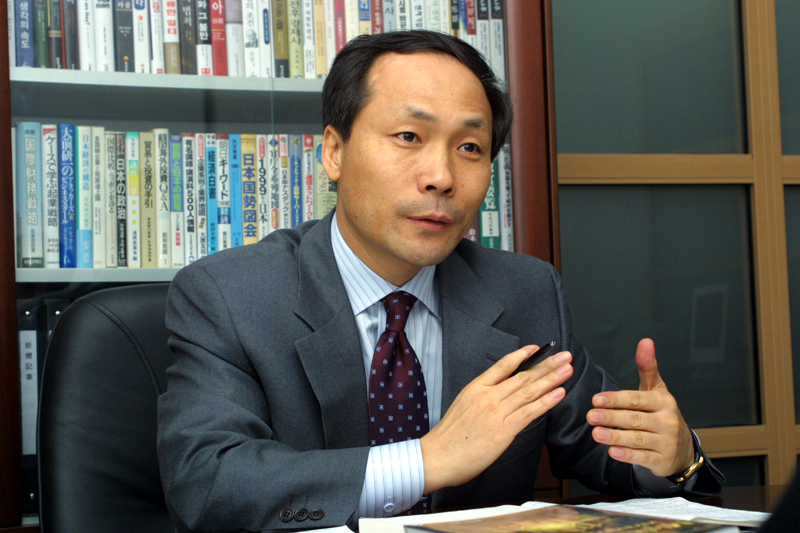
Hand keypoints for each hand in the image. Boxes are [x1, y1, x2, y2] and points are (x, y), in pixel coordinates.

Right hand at [420, 345, 572, 493]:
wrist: (437, 456)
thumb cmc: (448, 437)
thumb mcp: (462, 406)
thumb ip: (482, 399)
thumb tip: (501, 397)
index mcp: (475, 388)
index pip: (503, 365)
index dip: (522, 355)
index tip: (537, 348)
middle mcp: (487, 396)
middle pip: (522, 376)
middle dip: (546, 365)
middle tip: (564, 357)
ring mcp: (496, 412)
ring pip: (529, 391)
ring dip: (551, 379)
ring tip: (567, 370)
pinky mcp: (503, 430)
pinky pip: (529, 412)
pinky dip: (546, 402)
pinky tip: (559, 393)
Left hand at [586, 338, 694, 477]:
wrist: (681, 448)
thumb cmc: (661, 414)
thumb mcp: (656, 389)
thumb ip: (647, 367)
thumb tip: (645, 341)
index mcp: (664, 401)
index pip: (637, 399)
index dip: (616, 399)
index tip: (596, 399)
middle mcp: (667, 421)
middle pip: (635, 419)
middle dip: (611, 417)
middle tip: (590, 416)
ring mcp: (666, 442)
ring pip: (638, 439)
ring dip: (615, 436)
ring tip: (596, 433)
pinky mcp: (662, 461)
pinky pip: (643, 458)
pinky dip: (627, 455)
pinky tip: (612, 451)